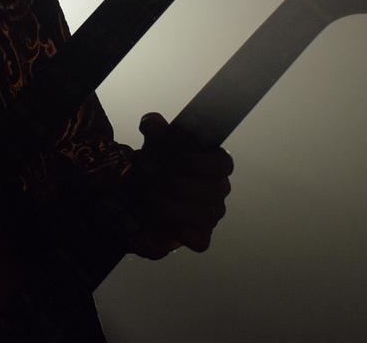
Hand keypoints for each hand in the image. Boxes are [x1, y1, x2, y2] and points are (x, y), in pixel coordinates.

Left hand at [122, 112, 233, 259]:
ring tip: (152, 198)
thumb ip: (154, 129)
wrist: (142, 192)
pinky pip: (202, 241)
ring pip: (205, 215)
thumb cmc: (158, 163)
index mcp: (214, 163)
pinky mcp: (200, 235)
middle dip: (179, 185)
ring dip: (173, 206)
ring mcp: (212, 214)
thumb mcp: (154, 143)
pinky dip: (186, 234)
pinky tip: (171, 225)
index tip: (177, 160)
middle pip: (214, 190)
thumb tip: (151, 124)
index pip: (224, 164)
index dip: (201, 163)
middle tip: (155, 180)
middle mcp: (218, 189)